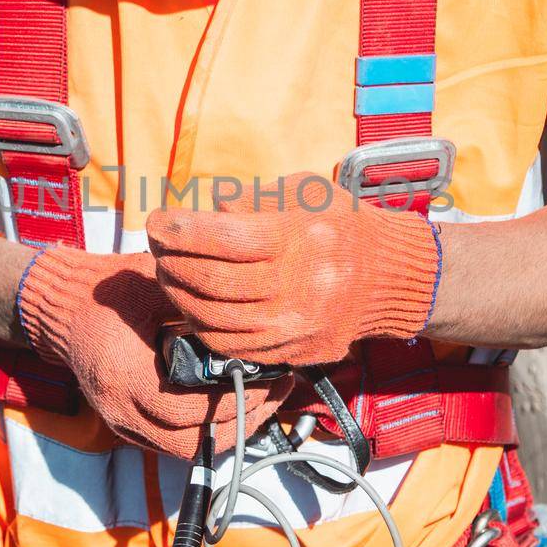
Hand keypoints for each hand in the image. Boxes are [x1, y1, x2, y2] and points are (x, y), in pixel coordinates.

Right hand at [17, 247, 292, 458]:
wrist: (63, 306)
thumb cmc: (111, 289)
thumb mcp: (156, 285)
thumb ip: (196, 308)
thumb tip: (250, 325)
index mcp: (126, 374)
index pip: (189, 409)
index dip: (235, 398)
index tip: (268, 375)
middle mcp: (120, 408)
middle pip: (192, 440)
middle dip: (241, 420)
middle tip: (276, 390)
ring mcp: (121, 422)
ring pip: (185, 450)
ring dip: (227, 432)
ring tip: (261, 401)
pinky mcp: (125, 425)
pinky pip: (172, 443)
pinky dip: (206, 432)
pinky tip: (231, 406)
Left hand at [147, 175, 439, 365]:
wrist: (387, 278)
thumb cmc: (339, 225)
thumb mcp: (302, 193)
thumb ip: (250, 200)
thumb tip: (203, 213)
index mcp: (296, 240)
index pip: (221, 238)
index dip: (178, 230)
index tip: (158, 221)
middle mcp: (295, 288)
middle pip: (210, 281)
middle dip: (170, 261)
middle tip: (158, 246)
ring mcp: (291, 327)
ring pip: (211, 318)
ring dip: (178, 293)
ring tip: (170, 272)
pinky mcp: (288, 353)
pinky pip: (227, 345)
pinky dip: (200, 323)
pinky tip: (193, 302)